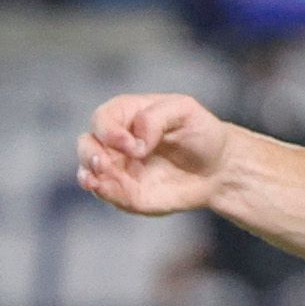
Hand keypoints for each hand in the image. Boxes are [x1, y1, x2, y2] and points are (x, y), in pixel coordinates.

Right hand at [75, 92, 235, 215]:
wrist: (218, 168)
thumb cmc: (201, 132)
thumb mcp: (185, 111)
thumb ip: (156, 117)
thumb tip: (136, 140)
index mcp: (126, 115)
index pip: (102, 119)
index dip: (109, 132)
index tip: (132, 145)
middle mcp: (116, 142)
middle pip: (86, 144)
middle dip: (89, 154)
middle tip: (103, 164)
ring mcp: (119, 169)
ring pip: (88, 171)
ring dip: (89, 175)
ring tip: (97, 181)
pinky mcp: (127, 193)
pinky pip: (108, 194)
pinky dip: (105, 193)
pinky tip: (108, 191)